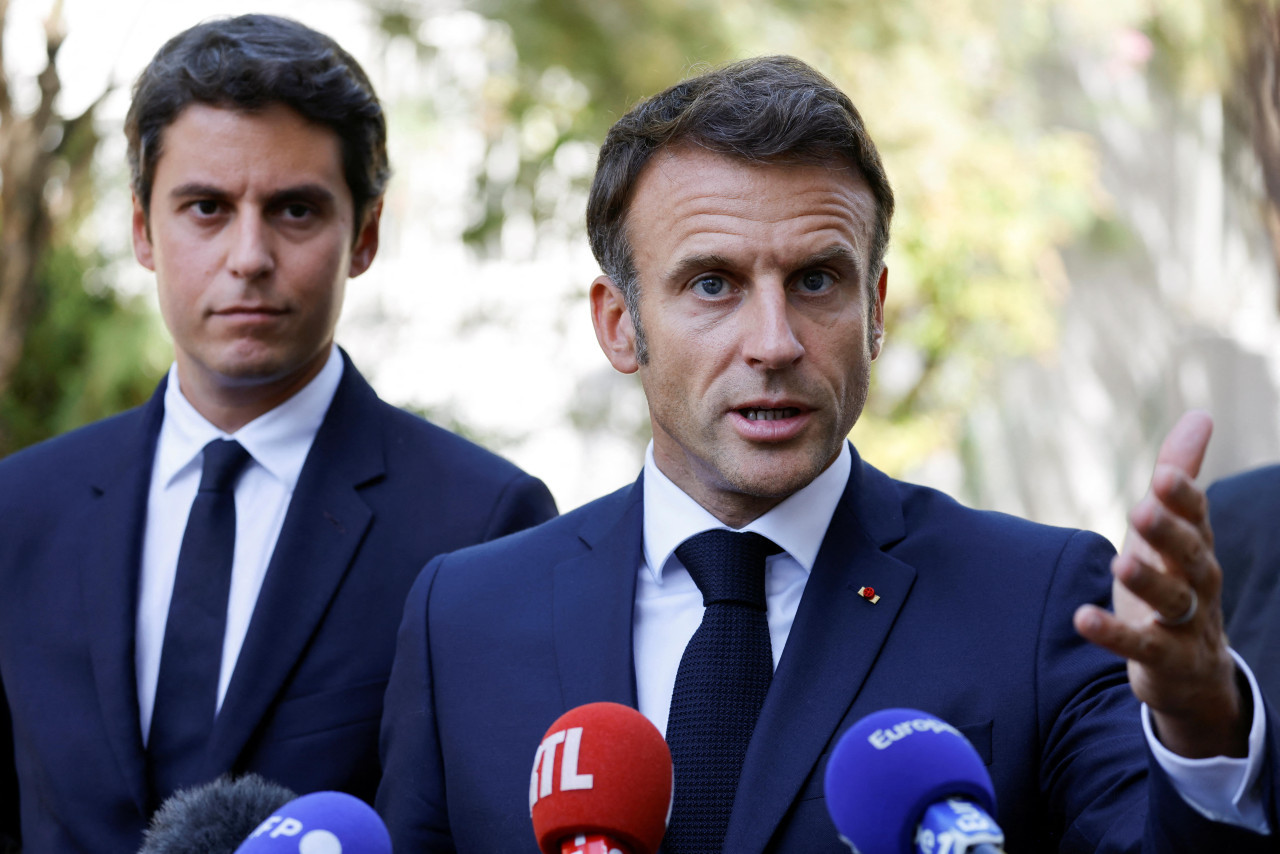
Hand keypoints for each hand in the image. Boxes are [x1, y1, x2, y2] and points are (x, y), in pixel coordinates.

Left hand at [1073, 410, 1248, 757]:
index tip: (1163, 475)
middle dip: (1169, 532)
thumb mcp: (1171, 531)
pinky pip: (1139, 646)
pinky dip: (1113, 633)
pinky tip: (1083, 617)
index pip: (1195, 518)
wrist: (1193, 672)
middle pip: (1190, 556)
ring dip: (1147, 581)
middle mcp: (1198, 583)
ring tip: (1120, 563)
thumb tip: (1201, 415)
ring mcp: (1186, 624)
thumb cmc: (1175, 583)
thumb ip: (1181, 476)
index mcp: (1195, 547)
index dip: (1182, 497)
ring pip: (1173, 601)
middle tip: (1142, 509)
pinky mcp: (1164, 659)